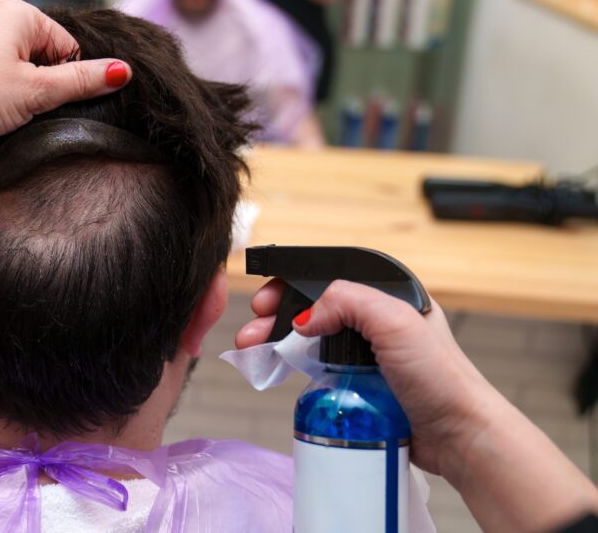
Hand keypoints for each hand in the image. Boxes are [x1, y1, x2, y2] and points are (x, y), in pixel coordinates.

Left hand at [0, 0, 130, 144]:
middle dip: (39, 83)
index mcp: (18, 11)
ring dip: (16, 88)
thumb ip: (81, 81)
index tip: (51, 102)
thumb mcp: (35, 92)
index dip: (67, 79)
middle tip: (22, 108)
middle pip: (41, 52)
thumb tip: (121, 71)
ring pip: (14, 62)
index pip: (68, 45)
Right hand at [235, 279, 501, 476]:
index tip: (266, 299)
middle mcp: (377, 322)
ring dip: (279, 340)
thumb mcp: (394, 321)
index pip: (329, 276)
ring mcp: (368, 354)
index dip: (292, 283)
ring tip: (254, 350)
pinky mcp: (360, 384)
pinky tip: (281, 369)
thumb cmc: (442, 377)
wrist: (460, 436)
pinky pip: (319, 369)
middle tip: (253, 330)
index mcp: (388, 295)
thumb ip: (346, 301)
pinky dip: (295, 367)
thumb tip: (304, 317)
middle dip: (277, 315)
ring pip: (312, 338)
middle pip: (314, 307)